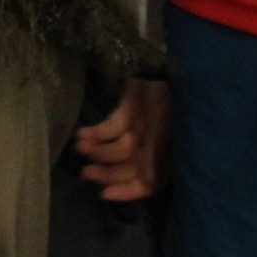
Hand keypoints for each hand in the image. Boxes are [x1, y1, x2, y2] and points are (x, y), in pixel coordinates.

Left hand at [73, 78, 169, 201]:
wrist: (172, 63)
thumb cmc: (176, 100)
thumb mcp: (170, 131)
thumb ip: (159, 157)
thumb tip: (146, 180)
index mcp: (170, 154)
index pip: (150, 183)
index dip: (128, 191)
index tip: (105, 193)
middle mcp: (154, 145)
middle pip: (127, 167)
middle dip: (106, 172)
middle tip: (86, 173)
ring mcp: (140, 127)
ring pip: (115, 148)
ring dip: (96, 150)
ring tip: (80, 147)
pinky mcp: (128, 109)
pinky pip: (110, 126)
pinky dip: (95, 132)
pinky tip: (81, 134)